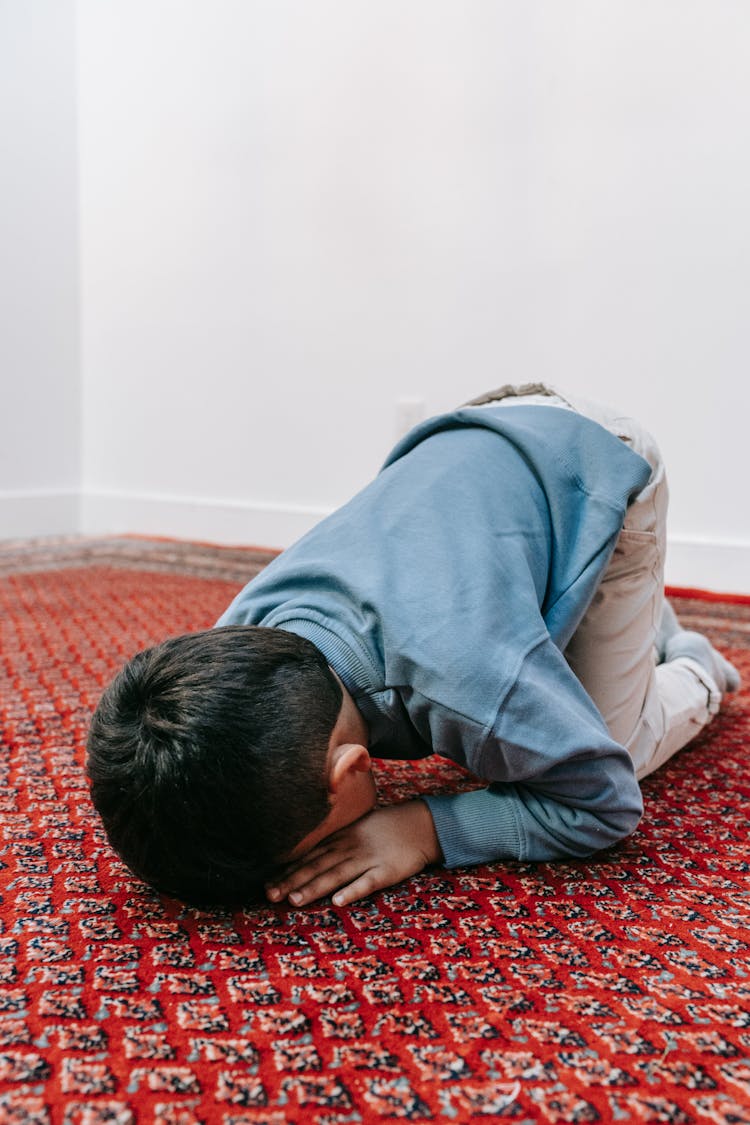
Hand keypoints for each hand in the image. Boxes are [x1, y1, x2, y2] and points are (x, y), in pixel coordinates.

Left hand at [266, 801, 441, 907]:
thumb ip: (333, 839)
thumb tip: (307, 853)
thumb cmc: (385, 828)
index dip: (287, 870)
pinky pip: (367, 882)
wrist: (420, 824)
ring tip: (294, 900)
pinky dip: (352, 891)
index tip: (265, 883)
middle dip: (292, 881)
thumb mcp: (356, 827)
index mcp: (340, 838)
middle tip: (270, 896)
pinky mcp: (387, 871)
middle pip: (317, 866)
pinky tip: (337, 902)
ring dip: (315, 887)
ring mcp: (368, 859)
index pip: (309, 856)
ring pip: (336, 875)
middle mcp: (349, 847)